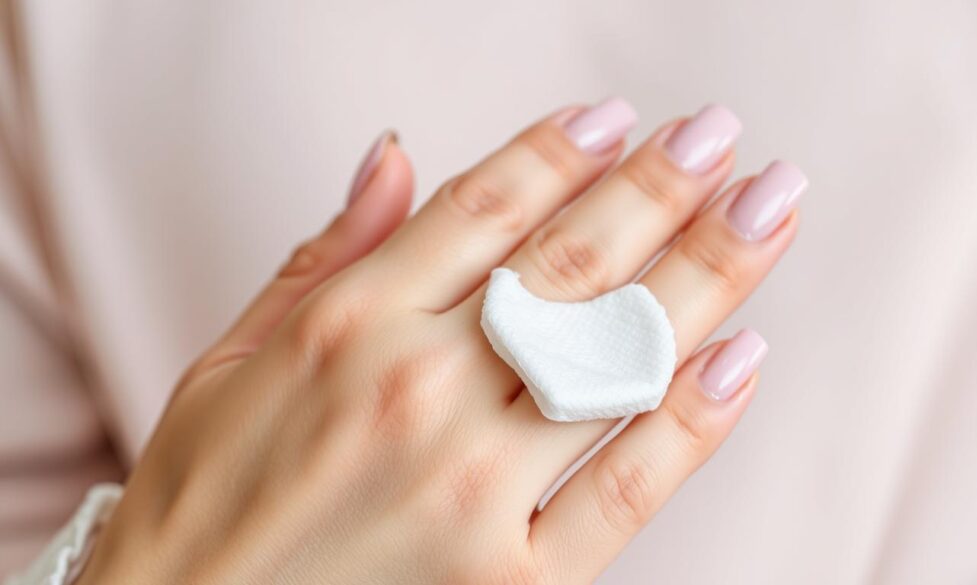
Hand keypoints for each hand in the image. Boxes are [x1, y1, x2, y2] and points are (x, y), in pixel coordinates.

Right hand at [78, 100, 800, 583]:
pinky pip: (626, 488)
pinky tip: (743, 355)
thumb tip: (396, 157)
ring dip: (706, 273)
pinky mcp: (511, 581)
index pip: (483, 209)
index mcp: (345, 327)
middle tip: (719, 137)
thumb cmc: (203, 504)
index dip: (562, 152)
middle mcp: (415, 392)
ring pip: (617, 358)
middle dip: (658, 188)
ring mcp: (469, 488)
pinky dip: (692, 421)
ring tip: (765, 210)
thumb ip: (324, 255)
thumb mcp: (230, 358)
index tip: (621, 120)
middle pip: (569, 265)